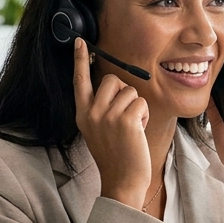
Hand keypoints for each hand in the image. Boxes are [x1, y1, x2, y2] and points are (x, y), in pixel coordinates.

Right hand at [73, 38, 151, 208]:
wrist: (122, 180)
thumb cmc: (115, 155)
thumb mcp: (99, 130)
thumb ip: (100, 108)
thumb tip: (114, 85)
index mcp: (82, 114)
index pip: (79, 81)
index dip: (80, 60)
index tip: (80, 42)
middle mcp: (91, 113)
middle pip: (112, 80)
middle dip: (124, 93)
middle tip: (125, 116)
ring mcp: (107, 116)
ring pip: (130, 91)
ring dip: (136, 107)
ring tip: (131, 129)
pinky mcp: (125, 120)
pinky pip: (141, 102)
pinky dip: (144, 115)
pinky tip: (137, 132)